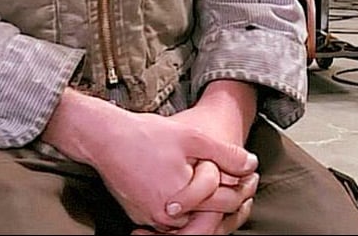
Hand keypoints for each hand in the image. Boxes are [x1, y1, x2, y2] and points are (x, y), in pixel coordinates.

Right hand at [41, 91, 256, 230]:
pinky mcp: (140, 216)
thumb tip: (251, 164)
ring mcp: (150, 219)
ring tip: (218, 187)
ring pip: (188, 221)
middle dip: (225, 201)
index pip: (222, 202)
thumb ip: (225, 154)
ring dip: (204, 208)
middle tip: (243, 185)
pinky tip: (191, 191)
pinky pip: (169, 219)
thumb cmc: (146, 136)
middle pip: (206, 216)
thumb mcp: (193, 138)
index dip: (241, 188)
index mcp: (182, 199)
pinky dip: (183, 209)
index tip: (252, 177)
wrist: (104, 138)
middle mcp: (165, 216)